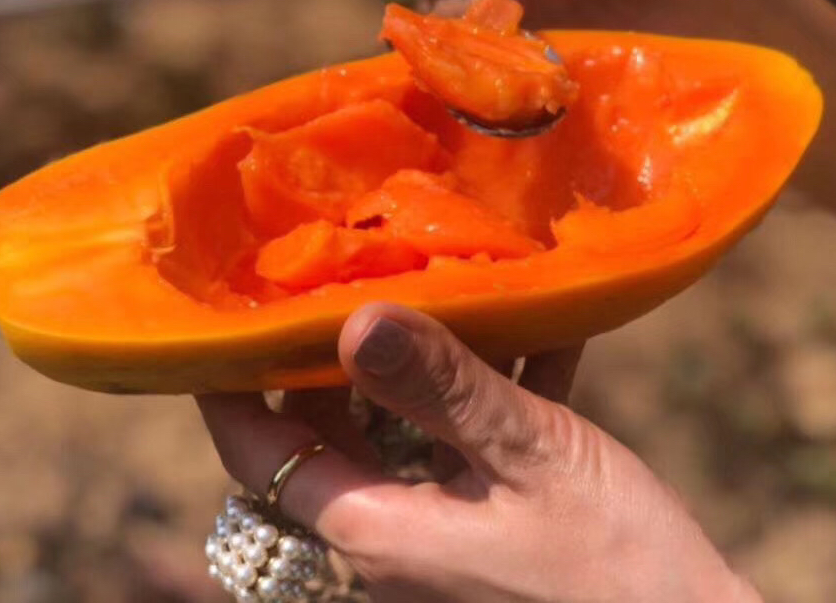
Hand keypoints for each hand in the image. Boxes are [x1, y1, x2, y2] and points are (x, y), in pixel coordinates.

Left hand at [198, 303, 759, 602]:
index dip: (227, 385)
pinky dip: (490, 383)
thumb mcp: (528, 458)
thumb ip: (442, 388)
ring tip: (434, 275)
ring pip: (400, 426)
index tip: (220, 312)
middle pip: (327, 430)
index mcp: (378, 527)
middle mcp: (396, 533)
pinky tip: (537, 320)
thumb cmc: (615, 570)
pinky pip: (471, 438)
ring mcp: (446, 527)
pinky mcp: (498, 517)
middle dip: (327, 352)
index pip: (259, 453)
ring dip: (417, 358)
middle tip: (338, 266)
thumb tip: (354, 321)